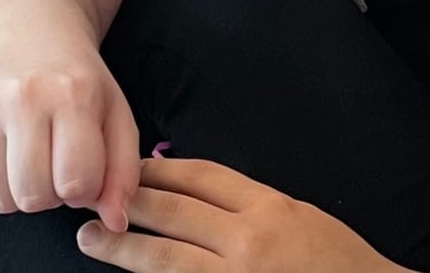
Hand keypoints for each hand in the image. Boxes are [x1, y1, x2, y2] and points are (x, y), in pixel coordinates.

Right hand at [0, 38, 138, 233]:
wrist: (23, 33)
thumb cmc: (75, 80)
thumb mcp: (114, 112)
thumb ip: (123, 170)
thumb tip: (116, 221)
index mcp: (73, 94)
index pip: (76, 183)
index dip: (83, 189)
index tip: (82, 169)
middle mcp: (23, 98)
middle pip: (33, 196)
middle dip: (49, 194)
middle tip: (54, 165)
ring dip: (17, 191)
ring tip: (29, 158)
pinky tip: (3, 150)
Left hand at [75, 158, 410, 272]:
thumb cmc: (340, 265)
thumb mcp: (302, 218)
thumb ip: (254, 207)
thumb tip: (200, 196)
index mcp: (269, 208)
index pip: (202, 178)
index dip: (161, 171)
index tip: (131, 167)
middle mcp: (248, 240)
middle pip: (174, 212)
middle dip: (129, 202)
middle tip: (91, 197)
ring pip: (165, 259)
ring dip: (122, 247)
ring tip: (89, 240)